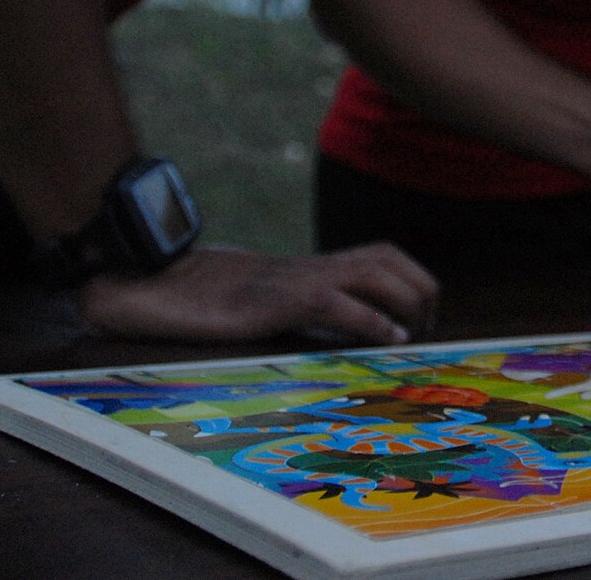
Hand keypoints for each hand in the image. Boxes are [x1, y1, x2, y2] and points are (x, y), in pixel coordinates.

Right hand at [79, 243, 439, 344]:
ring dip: (407, 298)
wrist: (160, 287)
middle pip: (387, 257)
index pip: (380, 252)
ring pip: (372, 272)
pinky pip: (336, 303)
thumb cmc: (213, 301)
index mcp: (312, 265)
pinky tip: (388, 338)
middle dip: (420, 287)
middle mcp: (311, 266)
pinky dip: (370, 319)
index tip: (426, 312)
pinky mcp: (276, 302)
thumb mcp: (270, 301)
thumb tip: (342, 332)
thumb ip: (304, 306)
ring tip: (416, 332)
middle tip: (429, 325)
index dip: (412, 276)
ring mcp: (295, 281)